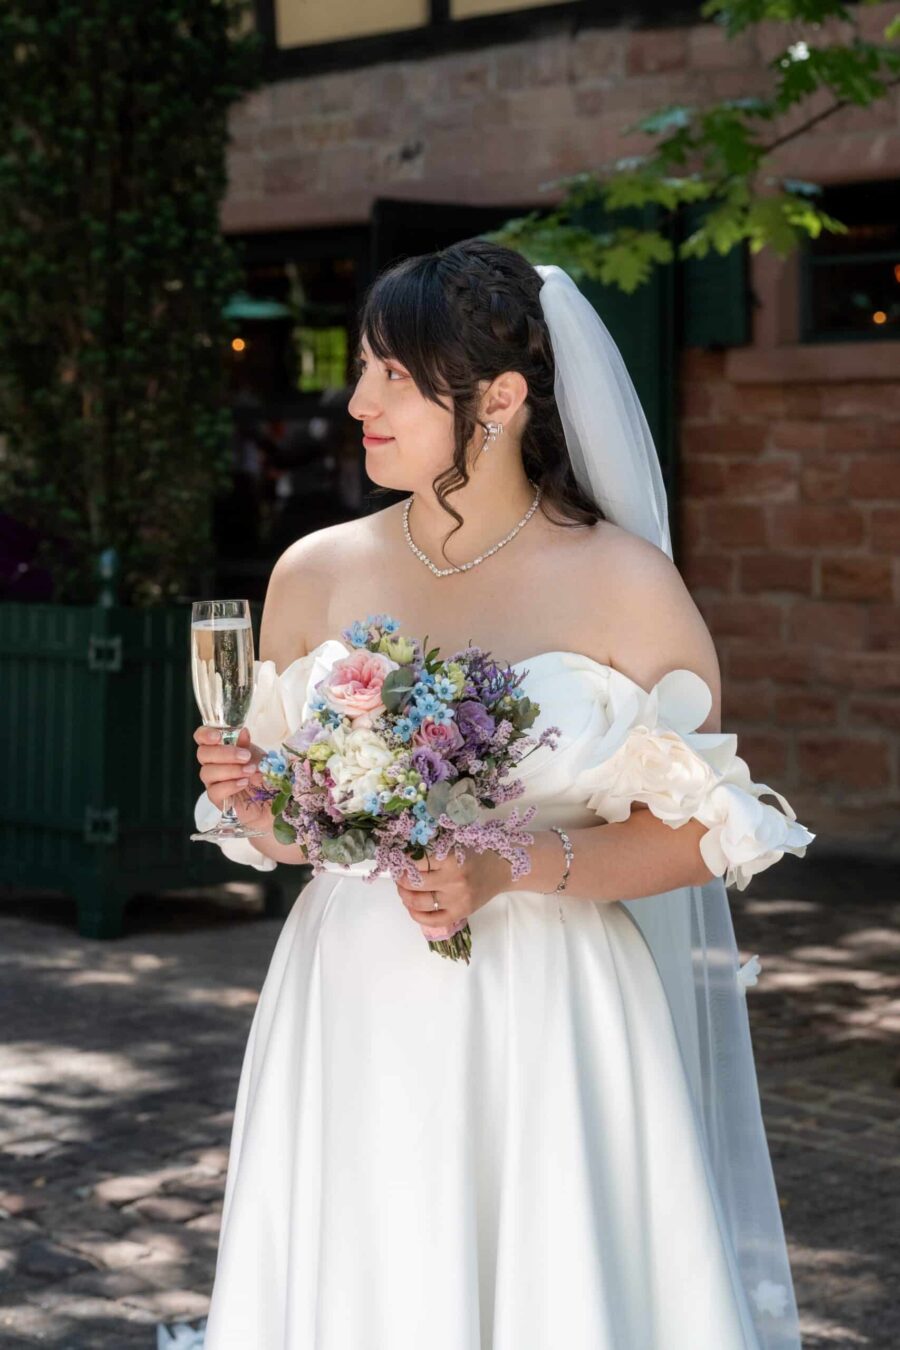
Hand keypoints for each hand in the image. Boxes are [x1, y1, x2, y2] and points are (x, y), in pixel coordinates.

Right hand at [193, 725, 271, 832]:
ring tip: (250, 771)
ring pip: (207, 772)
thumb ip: (248, 746)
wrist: (274, 801)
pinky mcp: (218, 799)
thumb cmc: (264, 775)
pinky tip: (243, 783)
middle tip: (245, 756)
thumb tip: (242, 732)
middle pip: (203, 754)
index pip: (202, 737)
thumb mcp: (259, 757)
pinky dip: (229, 786)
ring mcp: (214, 782)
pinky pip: (214, 791)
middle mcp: (213, 764)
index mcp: (220, 748)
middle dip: (224, 753)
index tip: (217, 736)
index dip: (205, 734)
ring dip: (230, 770)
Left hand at [396, 847, 511, 939]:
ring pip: (419, 902)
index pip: (416, 862)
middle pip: (414, 883)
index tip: (398, 860)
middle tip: (399, 875)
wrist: (502, 869)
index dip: (403, 861)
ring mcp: (457, 900)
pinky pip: (432, 920)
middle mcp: (454, 881)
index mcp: (452, 859)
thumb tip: (404, 857)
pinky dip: (416, 915)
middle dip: (401, 879)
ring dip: (404, 896)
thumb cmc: (477, 853)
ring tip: (404, 890)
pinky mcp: (460, 913)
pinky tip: (412, 906)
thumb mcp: (456, 844)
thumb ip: (434, 850)